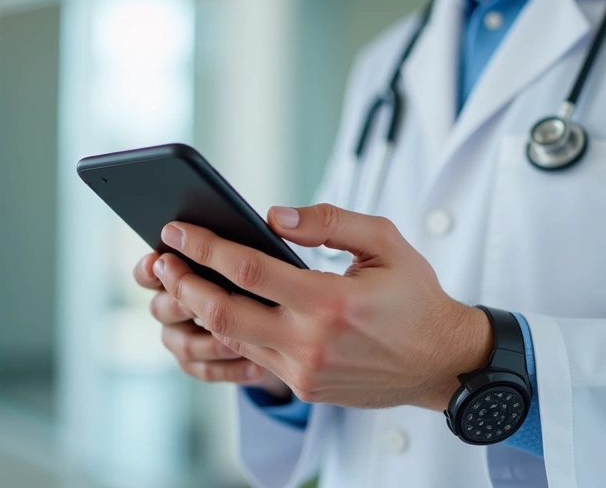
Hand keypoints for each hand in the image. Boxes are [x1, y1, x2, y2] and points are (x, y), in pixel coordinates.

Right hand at [134, 252, 289, 397]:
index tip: (158, 260)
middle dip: (183, 303)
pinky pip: (205, 370)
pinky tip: (256, 366)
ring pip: (184, 344)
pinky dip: (230, 368)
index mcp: (173, 275)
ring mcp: (180, 338)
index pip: (147, 272)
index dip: (148, 269)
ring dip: (214, 342)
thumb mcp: (245, 265)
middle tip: (205, 301)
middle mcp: (169, 308)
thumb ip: (231, 254)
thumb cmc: (255, 283)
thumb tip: (241, 242)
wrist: (272, 325)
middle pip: (160, 308)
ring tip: (246, 337)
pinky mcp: (196, 366)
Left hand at [151, 204, 492, 410]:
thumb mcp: (385, 241)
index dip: (205, 247)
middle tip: (163, 261)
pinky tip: (222, 309)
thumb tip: (273, 215)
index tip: (177, 231)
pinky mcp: (306, 389)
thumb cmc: (415, 296)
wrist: (441, 361)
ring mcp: (306, 371)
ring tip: (183, 282)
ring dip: (202, 310)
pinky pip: (255, 357)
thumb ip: (329, 222)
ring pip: (234, 338)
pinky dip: (233, 332)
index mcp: (332, 301)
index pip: (249, 269)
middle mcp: (312, 342)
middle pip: (224, 313)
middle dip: (185, 284)